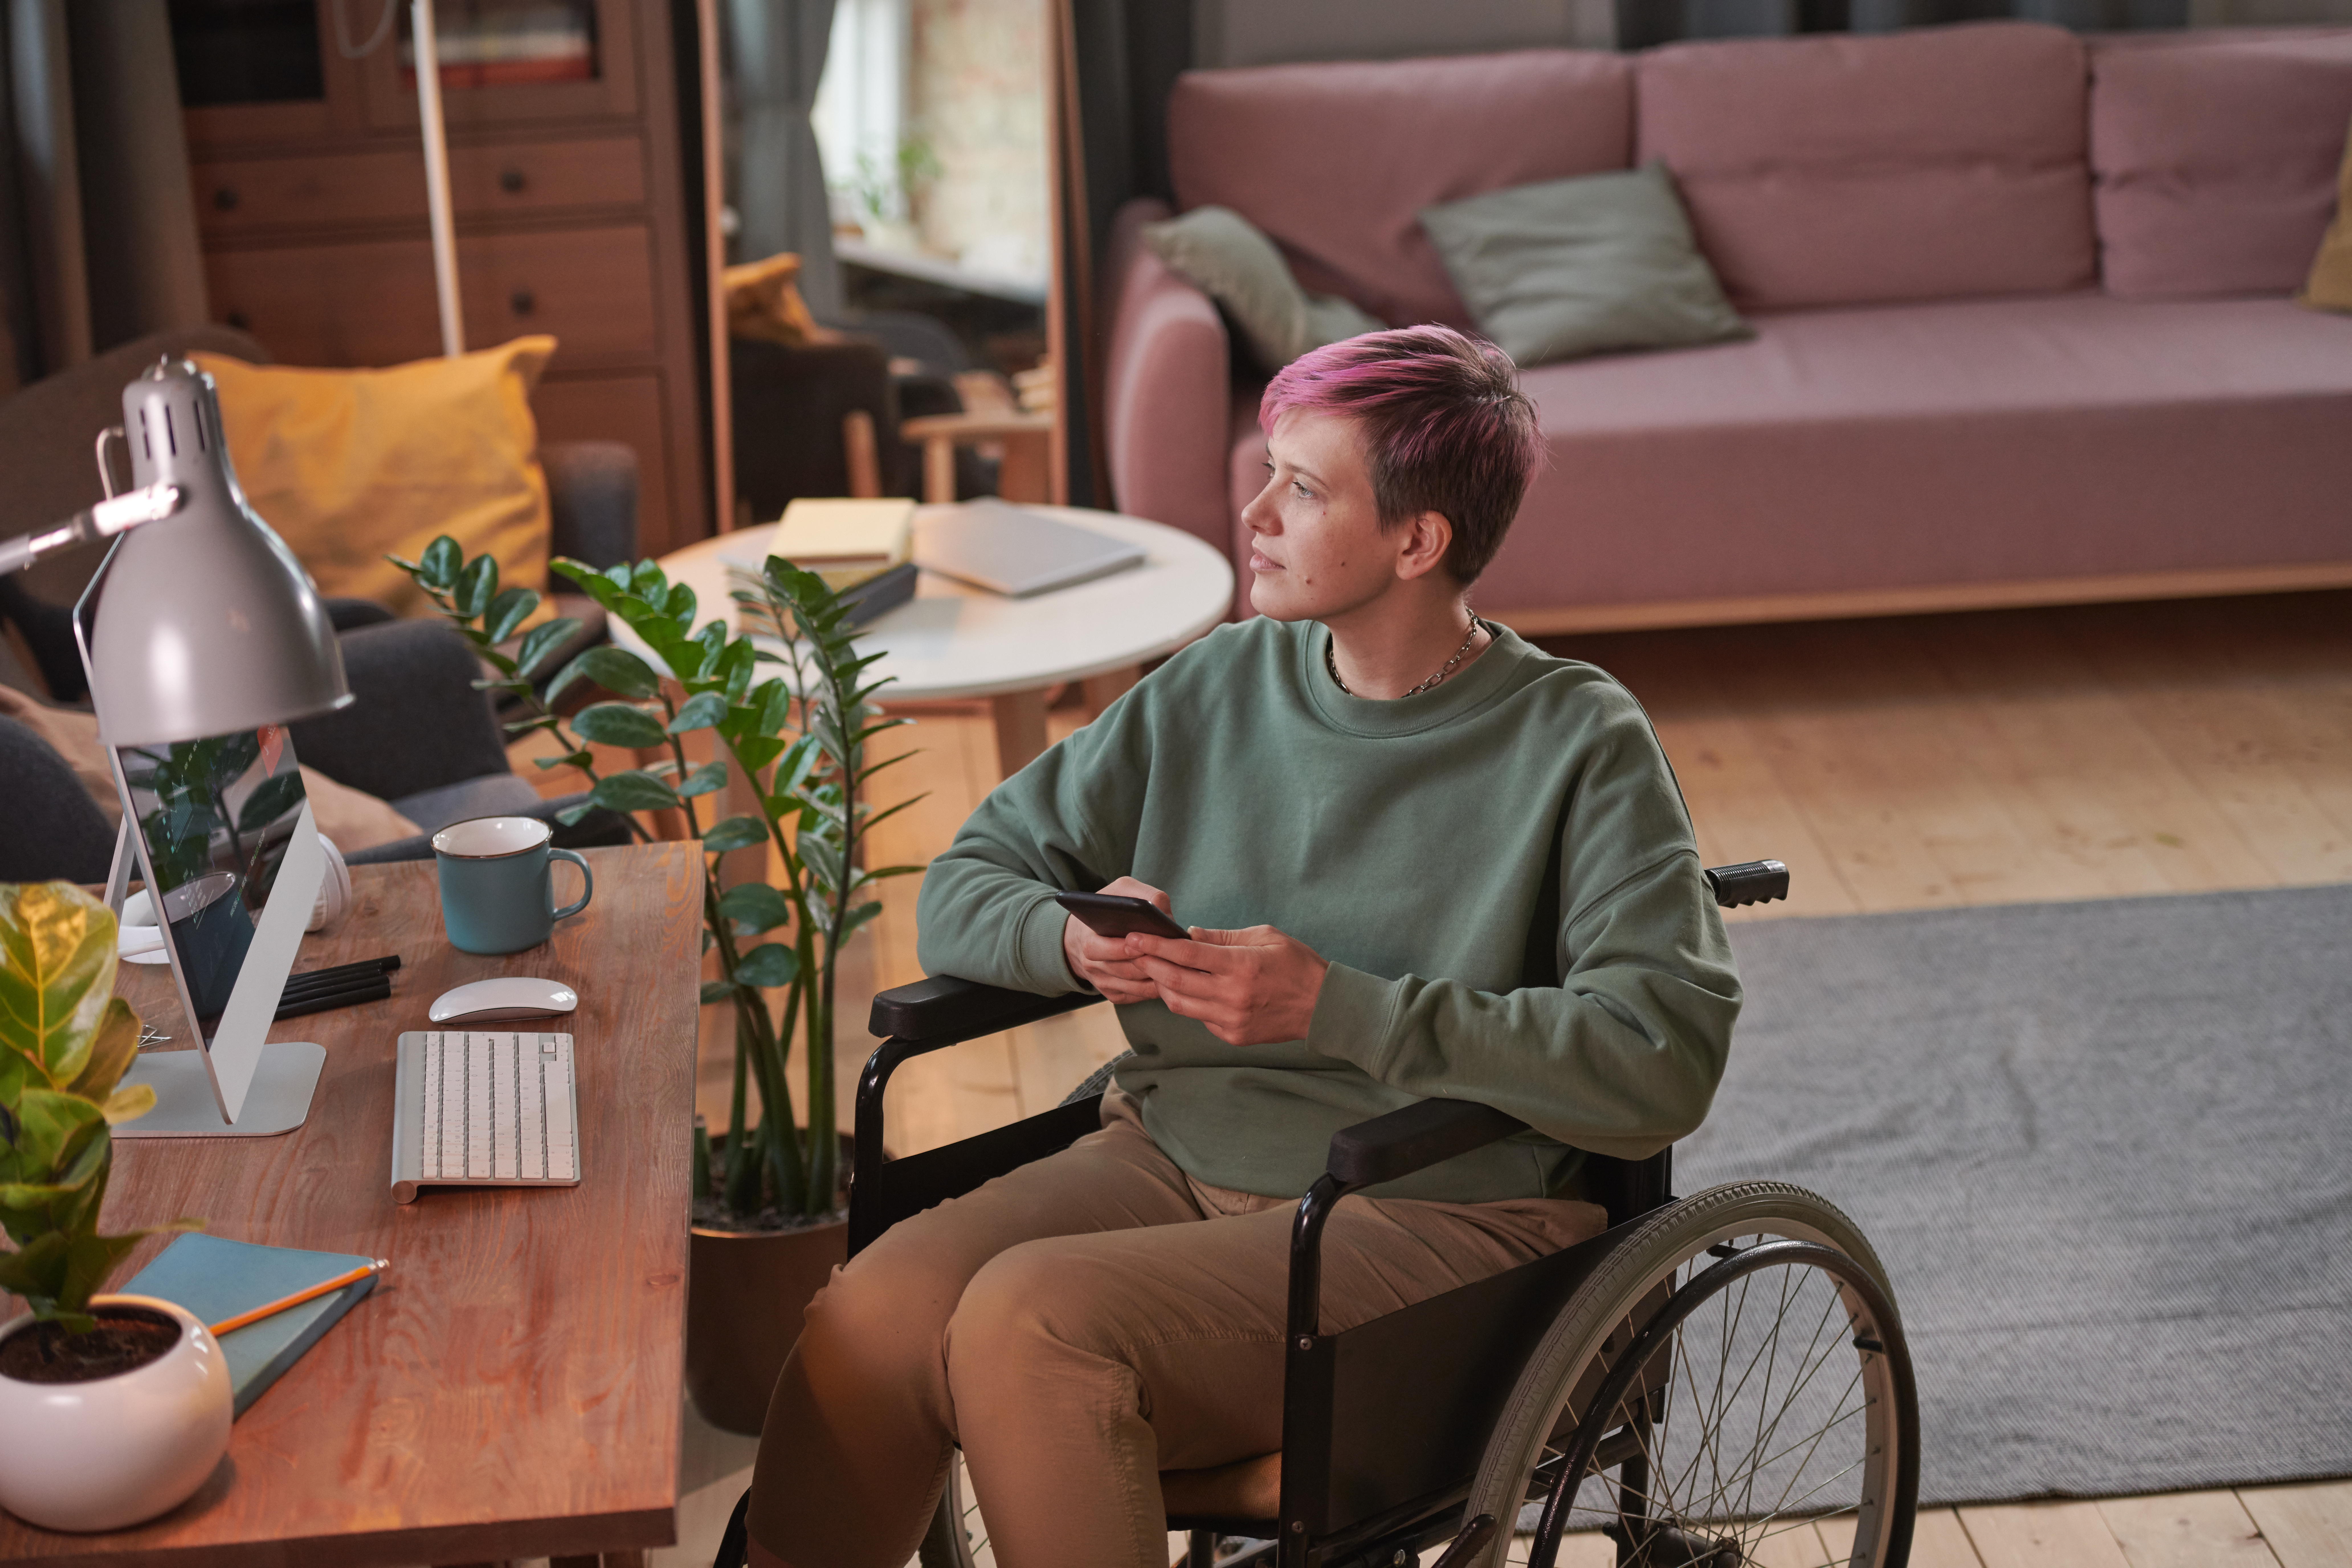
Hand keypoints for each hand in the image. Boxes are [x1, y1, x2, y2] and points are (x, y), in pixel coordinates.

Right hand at [1061, 877, 1170, 1003]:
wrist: (1085, 936)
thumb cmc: (1108, 910)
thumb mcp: (1119, 891)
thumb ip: (1141, 894)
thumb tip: (1163, 911)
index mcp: (1088, 940)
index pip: (1101, 949)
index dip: (1122, 948)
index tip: (1142, 944)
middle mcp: (1092, 966)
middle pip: (1125, 971)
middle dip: (1149, 963)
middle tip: (1170, 956)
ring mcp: (1103, 983)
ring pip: (1135, 986)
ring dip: (1157, 977)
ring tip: (1179, 965)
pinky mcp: (1114, 995)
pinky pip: (1138, 996)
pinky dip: (1155, 988)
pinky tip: (1171, 977)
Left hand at [1126, 924, 1329, 1046]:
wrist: (1322, 1006)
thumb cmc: (1296, 965)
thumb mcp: (1263, 937)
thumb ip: (1222, 938)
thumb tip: (1189, 935)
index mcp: (1240, 966)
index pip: (1186, 955)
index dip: (1155, 945)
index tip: (1134, 937)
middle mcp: (1232, 996)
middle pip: (1174, 981)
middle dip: (1148, 965)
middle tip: (1132, 951)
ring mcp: (1231, 1020)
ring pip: (1180, 1004)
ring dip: (1162, 986)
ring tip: (1154, 969)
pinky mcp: (1233, 1036)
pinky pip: (1199, 1018)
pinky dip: (1187, 1002)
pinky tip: (1185, 989)